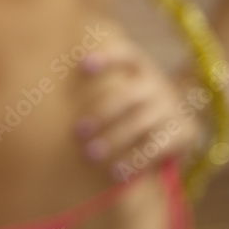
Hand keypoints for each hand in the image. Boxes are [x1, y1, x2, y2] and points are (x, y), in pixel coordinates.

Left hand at [73, 38, 202, 181]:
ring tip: (90, 155)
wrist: (178, 129)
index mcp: (141, 70)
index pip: (128, 55)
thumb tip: (45, 93)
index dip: (109, 57)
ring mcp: (171, 109)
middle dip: (103, 112)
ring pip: (142, 122)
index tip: (82, 66)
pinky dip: (134, 160)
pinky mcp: (183, 132)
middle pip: (130, 94)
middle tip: (78, 132)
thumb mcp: (123, 91)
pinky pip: (157, 147)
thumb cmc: (133, 110)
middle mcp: (157, 86)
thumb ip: (99, 88)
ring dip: (114, 139)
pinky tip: (115, 172)